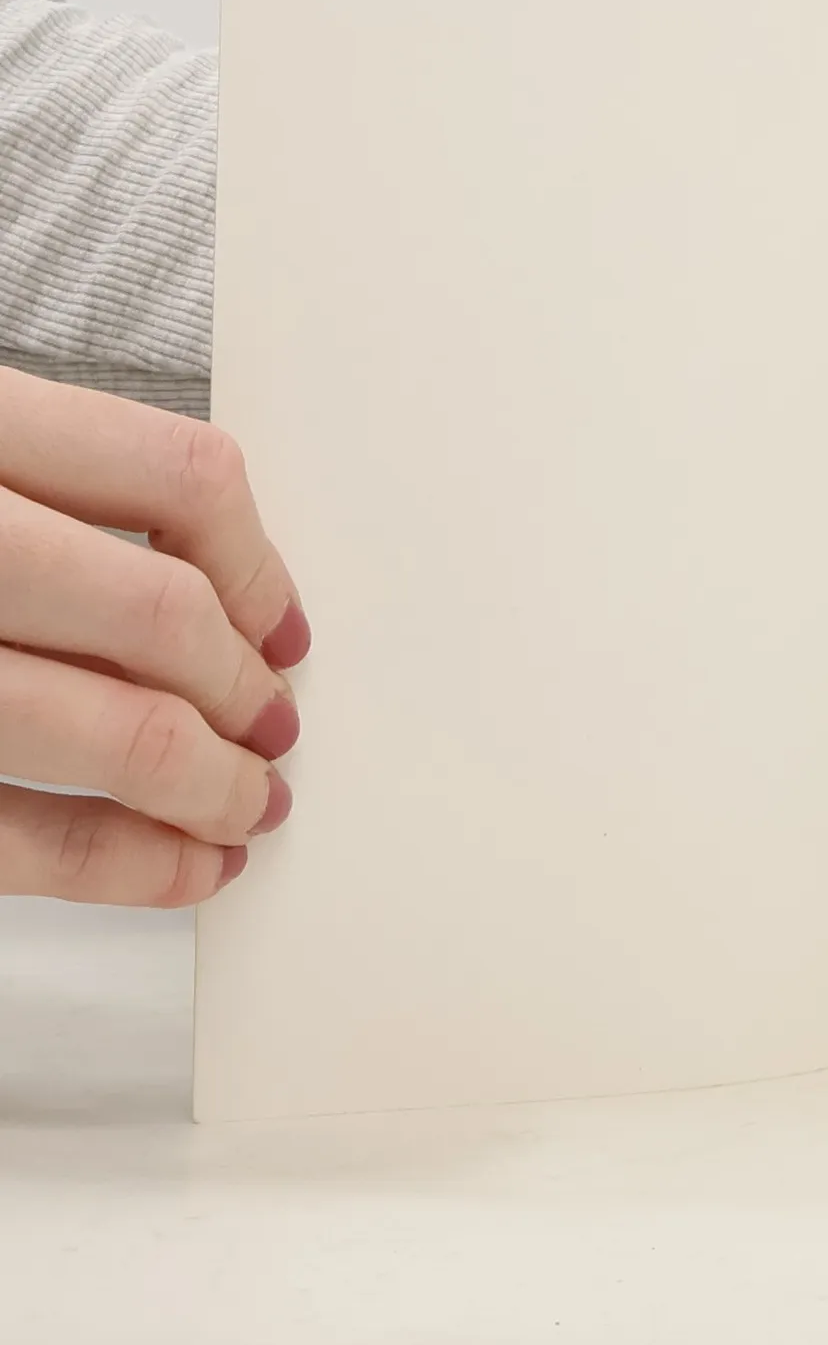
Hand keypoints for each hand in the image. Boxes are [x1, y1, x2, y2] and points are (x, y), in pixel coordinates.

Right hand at [0, 371, 308, 904]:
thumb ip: (42, 485)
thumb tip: (215, 596)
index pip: (178, 476)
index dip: (258, 564)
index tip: (283, 626)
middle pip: (158, 615)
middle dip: (241, 691)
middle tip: (273, 728)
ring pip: (106, 731)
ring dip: (208, 784)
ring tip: (245, 804)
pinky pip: (12, 840)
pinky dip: (120, 865)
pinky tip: (175, 868)